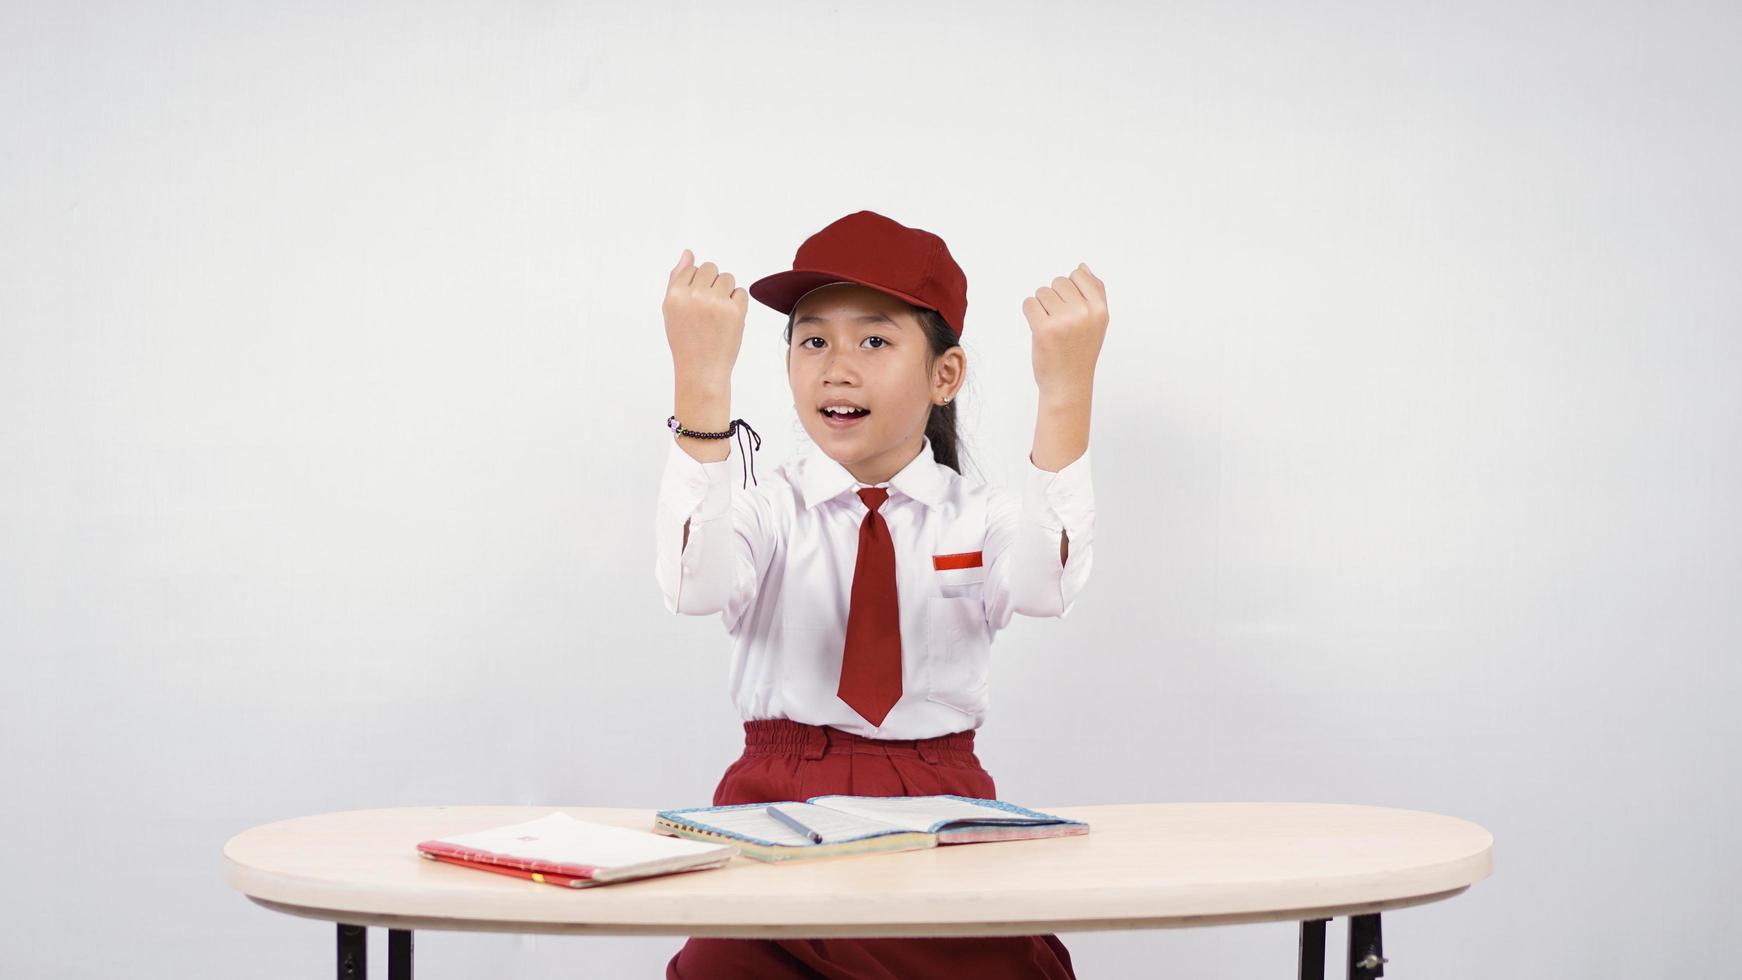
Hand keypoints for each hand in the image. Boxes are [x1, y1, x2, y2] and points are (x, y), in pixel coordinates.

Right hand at [663, 249, 748, 382]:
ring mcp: (716, 302)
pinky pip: (741, 292)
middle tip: (707, 309)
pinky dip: (737, 303)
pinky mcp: (736, 311)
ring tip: (717, 313)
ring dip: (725, 292)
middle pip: (711, 268)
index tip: (695, 304)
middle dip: (711, 284)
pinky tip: (728, 319)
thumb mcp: (671, 309)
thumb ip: (677, 278)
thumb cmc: (685, 339)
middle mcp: (695, 295)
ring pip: (727, 278)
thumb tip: (688, 253)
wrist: (701, 369)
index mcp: (675, 293)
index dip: (696, 285)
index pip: (692, 268)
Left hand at [1022, 263, 1107, 394]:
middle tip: (1060, 322)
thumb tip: (1081, 267)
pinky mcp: (1044, 329)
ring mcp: (1064, 320)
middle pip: (1058, 282)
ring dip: (1041, 306)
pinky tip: (1038, 328)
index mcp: (1100, 310)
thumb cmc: (1080, 352)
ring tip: (1051, 327)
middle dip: (1054, 298)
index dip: (1069, 290)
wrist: (1068, 384)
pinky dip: (1029, 313)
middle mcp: (1085, 313)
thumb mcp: (1097, 323)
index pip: (1079, 275)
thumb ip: (1094, 293)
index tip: (1071, 310)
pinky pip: (1029, 303)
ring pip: (1042, 292)